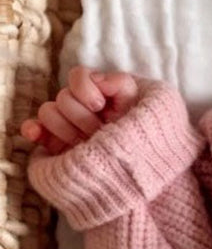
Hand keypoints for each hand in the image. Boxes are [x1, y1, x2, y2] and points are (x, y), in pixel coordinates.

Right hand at [21, 66, 137, 155]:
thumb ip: (121, 83)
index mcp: (97, 95)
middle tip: (98, 133)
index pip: (77, 76)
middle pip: (63, 97)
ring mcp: (64, 126)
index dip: (85, 90)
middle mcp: (78, 108)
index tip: (99, 106)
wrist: (136, 172)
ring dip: (66, 129)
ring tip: (84, 144)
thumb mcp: (142, 107)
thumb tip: (97, 80)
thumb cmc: (139, 137)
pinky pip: (32, 129)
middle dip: (82, 117)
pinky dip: (32, 129)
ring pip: (48, 112)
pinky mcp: (53, 144)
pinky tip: (35, 135)